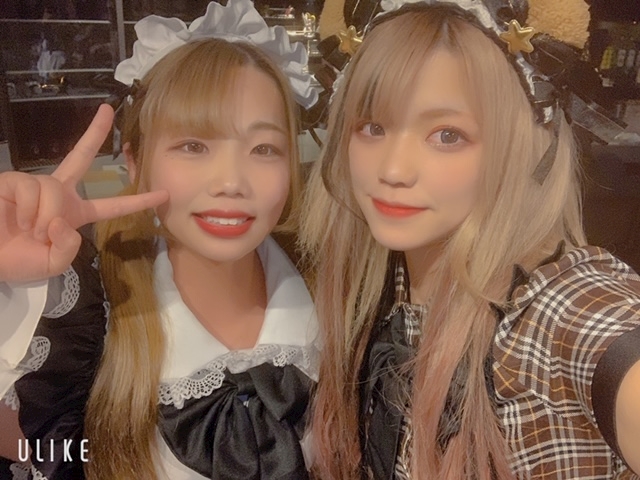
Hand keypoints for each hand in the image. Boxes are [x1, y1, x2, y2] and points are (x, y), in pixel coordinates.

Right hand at [0, 104, 167, 282]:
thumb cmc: (18, 261)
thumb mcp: (55, 263)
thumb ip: (70, 247)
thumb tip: (63, 221)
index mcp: (75, 214)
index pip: (112, 206)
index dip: (137, 201)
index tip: (162, 194)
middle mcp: (58, 192)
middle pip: (81, 155)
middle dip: (94, 132)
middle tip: (107, 110)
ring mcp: (36, 184)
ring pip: (54, 191)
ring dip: (43, 218)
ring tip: (29, 231)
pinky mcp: (13, 181)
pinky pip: (31, 190)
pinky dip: (26, 212)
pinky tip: (16, 220)